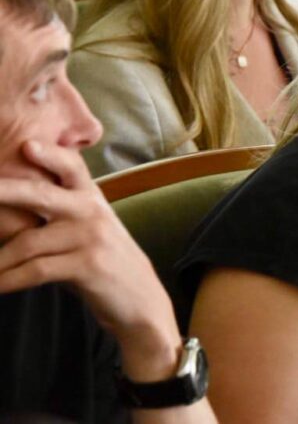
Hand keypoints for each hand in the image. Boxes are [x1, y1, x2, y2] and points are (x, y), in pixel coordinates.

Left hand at [0, 140, 180, 380]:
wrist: (138, 298)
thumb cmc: (103, 261)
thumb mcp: (87, 229)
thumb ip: (59, 212)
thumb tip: (9, 202)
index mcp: (91, 197)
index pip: (71, 166)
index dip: (49, 153)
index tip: (26, 144)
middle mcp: (91, 210)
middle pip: (40, 193)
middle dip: (4, 190)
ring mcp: (90, 237)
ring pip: (27, 242)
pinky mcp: (87, 265)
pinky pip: (35, 270)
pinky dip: (9, 280)